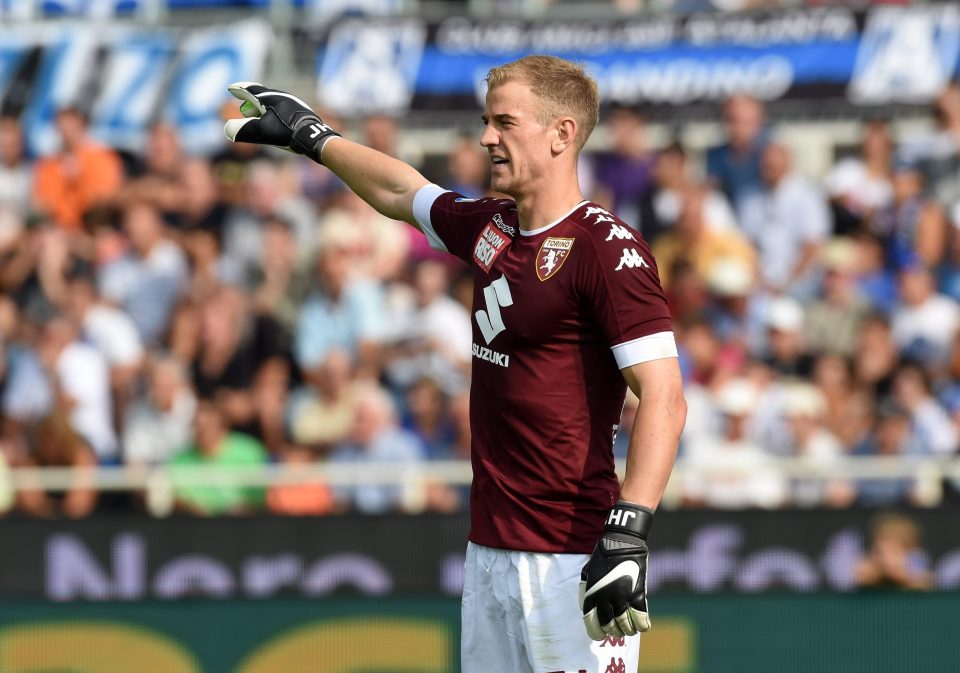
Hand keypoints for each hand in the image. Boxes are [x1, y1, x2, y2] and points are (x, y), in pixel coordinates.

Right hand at [223, 83, 339, 161]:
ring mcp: (293, 103)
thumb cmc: (286, 132)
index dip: (240, 90)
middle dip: (251, 99)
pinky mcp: (301, 112)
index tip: (231, 88)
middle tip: (244, 105)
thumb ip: (243, 130)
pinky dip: (274, 112)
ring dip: (263, 107)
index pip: (250, 90)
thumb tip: (227, 130)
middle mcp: (282, 96)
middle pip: (262, 95)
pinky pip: (283, 108)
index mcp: (270, 97)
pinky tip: (277, 121)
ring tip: (259, 115)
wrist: (313, 135)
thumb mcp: (261, 132)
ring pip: (274, 102)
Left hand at [579, 501, 652, 639]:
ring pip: (625, 625)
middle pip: (609, 626)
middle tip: (617, 629)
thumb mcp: (587, 572)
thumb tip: (585, 608)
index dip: (597, 633)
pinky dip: (642, 625)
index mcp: (591, 594)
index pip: (592, 624)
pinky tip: (642, 625)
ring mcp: (622, 597)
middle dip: (613, 631)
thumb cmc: (603, 556)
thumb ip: (585, 591)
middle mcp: (605, 599)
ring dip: (628, 630)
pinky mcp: (637, 593)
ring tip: (629, 628)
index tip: (602, 634)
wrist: (621, 542)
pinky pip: (641, 618)